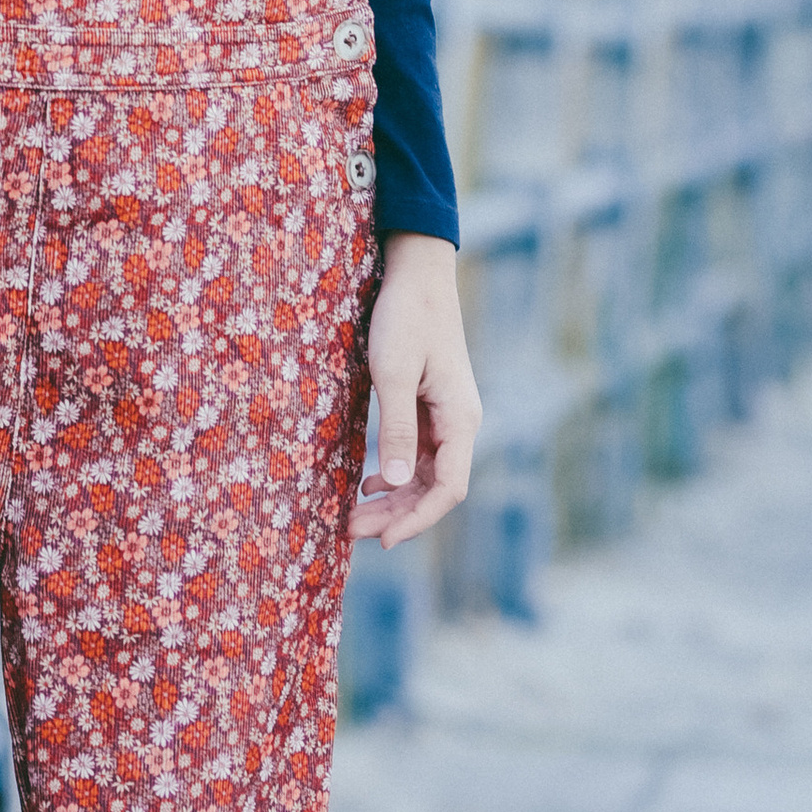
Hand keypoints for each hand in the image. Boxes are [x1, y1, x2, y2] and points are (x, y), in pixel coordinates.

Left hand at [357, 233, 479, 548]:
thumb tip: (394, 484)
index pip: (448, 489)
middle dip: (397, 515)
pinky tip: (371, 482)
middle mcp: (459, 423)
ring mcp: (447, 415)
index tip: (382, 540)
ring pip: (425, 474)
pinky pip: (418, 453)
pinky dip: (396, 473)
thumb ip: (396, 428)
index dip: (417, 520)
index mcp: (459, 419)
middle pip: (435, 488)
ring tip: (355, 515)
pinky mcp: (432, 404)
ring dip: (394, 498)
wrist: (417, 272)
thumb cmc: (405, 316)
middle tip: (352, 532)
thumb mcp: (393, 371)